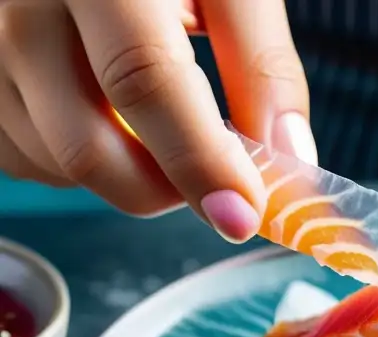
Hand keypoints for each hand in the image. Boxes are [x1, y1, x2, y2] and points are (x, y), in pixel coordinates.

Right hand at [0, 0, 312, 241]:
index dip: (198, 160)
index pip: (143, 82)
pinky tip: (115, 122)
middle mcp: (22, 10)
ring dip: (132, 176)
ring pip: (59, 165)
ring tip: (168, 127)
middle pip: (89, 147)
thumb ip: (261, 63)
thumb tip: (289, 158)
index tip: (242, 214)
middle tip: (221, 181)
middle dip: (169, 190)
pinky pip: (31, 160)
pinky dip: (88, 165)